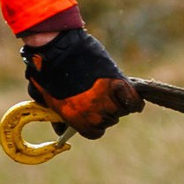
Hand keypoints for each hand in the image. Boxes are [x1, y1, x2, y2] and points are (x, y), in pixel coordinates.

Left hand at [22, 27, 142, 139]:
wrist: (57, 51)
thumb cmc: (48, 74)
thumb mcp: (49, 101)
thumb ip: (59, 118)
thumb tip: (61, 129)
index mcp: (79, 122)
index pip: (96, 132)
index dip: (93, 122)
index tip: (92, 112)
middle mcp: (96, 116)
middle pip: (110, 119)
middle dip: (104, 108)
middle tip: (97, 93)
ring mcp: (109, 101)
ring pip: (122, 109)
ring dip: (118, 100)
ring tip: (107, 87)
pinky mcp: (119, 84)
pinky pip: (134, 101)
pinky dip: (133, 98)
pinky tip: (128, 93)